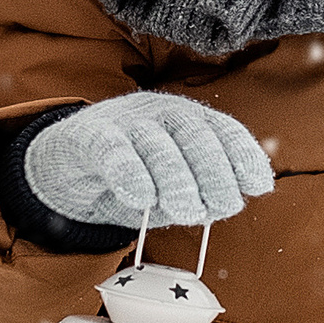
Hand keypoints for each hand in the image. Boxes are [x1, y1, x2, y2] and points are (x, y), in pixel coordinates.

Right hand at [20, 92, 272, 229]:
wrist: (64, 166)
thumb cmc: (129, 176)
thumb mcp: (169, 187)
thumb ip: (198, 194)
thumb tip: (229, 204)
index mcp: (187, 119)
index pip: (223, 129)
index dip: (244, 155)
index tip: (259, 186)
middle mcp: (161, 111)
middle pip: (195, 134)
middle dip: (215, 172)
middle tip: (223, 207)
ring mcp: (124, 119)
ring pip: (157, 142)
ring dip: (176, 179)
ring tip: (186, 211)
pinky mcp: (89, 134)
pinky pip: (112, 150)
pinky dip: (130, 173)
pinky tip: (142, 197)